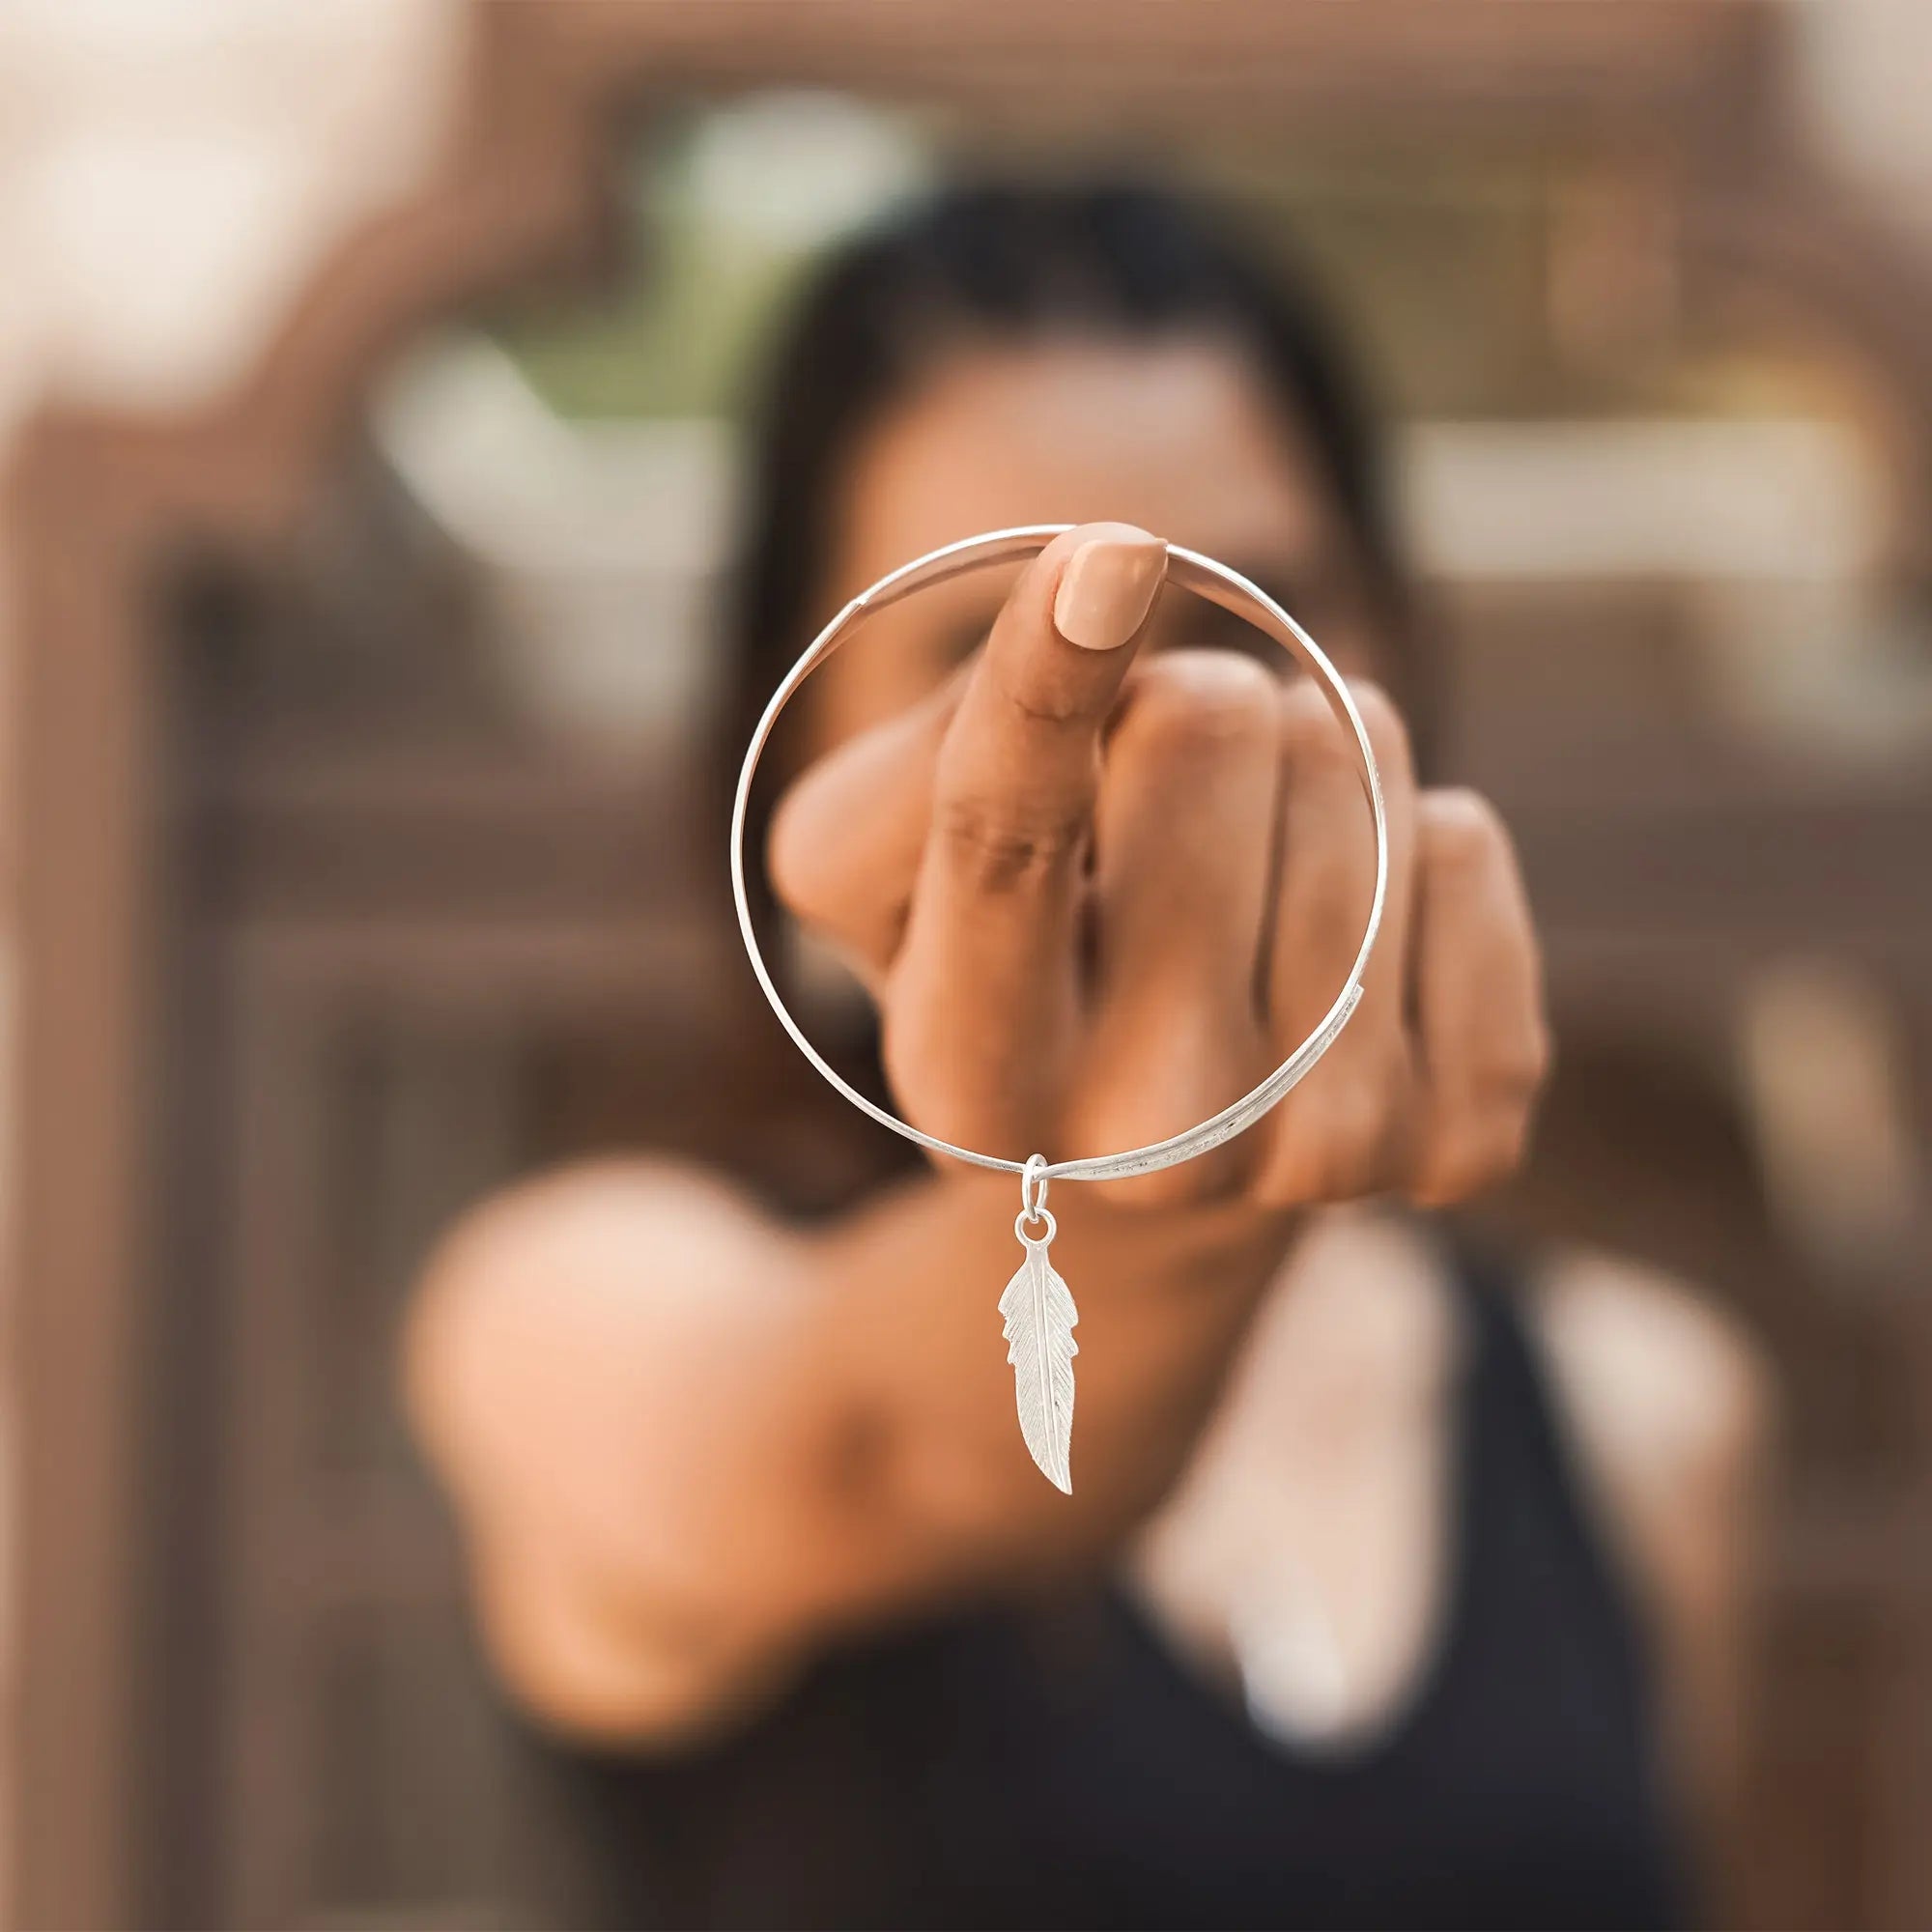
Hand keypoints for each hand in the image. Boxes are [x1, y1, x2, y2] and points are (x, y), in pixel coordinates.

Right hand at [770, 523, 1547, 1209]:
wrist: (1162, 1138)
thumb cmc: (1006, 953)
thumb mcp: (882, 863)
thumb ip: (941, 733)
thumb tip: (1105, 583)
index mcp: (970, 1078)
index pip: (1007, 844)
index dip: (1047, 691)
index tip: (1106, 553)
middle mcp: (1146, 1143)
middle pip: (1207, 730)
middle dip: (1181, 705)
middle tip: (1154, 811)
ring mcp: (1319, 1154)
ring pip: (1353, 762)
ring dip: (1298, 765)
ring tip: (1242, 872)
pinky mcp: (1459, 1131)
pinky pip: (1459, 844)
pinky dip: (1402, 838)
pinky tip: (1344, 936)